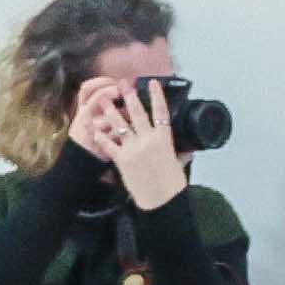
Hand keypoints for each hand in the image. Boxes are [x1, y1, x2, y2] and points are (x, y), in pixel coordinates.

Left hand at [67, 77, 183, 211]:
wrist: (161, 201)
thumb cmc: (172, 186)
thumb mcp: (179, 166)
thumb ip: (181, 155)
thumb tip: (190, 150)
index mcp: (164, 140)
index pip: (161, 113)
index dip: (157, 96)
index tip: (153, 83)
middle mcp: (148, 141)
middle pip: (137, 113)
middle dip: (130, 97)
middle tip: (123, 84)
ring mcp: (134, 149)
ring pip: (120, 124)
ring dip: (110, 111)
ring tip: (103, 100)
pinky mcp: (122, 159)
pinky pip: (109, 144)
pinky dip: (101, 136)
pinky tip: (95, 128)